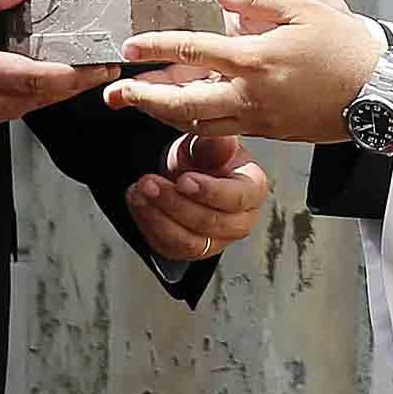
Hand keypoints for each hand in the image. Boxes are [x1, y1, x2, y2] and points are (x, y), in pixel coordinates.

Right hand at [0, 0, 117, 135]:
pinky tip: (39, 83)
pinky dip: (27, 99)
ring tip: (80, 73)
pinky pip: (5, 114)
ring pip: (24, 109)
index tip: (102, 63)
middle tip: (104, 68)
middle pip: (38, 99)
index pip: (35, 79)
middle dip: (75, 85)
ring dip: (53, 93)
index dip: (74, 75)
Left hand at [103, 0, 386, 145]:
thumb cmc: (346, 46)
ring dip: (164, 115)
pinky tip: (185, 111)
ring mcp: (259, 118)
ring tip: (142, 104)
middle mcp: (251, 95)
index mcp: (257, 60)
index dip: (157, 47)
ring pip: (198, 124)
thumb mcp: (307, 5)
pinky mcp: (269, 132)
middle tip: (117, 94)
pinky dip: (196, 123)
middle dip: (144, 99)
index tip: (131, 45)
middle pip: (183, 104)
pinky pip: (222, 131)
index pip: (194, 50)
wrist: (379, 93)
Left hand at [127, 130, 269, 265]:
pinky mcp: (193, 251)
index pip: (237, 198)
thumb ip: (217, 143)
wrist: (193, 171)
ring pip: (188, 241)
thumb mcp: (212, 142)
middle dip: (174, 203)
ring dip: (158, 217)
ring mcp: (218, 240)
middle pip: (209, 223)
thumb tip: (224, 143)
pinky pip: (169, 247)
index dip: (209, 191)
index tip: (183, 180)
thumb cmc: (208, 158)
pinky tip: (139, 204)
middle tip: (149, 182)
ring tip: (139, 192)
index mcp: (253, 190)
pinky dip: (149, 226)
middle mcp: (241, 220)